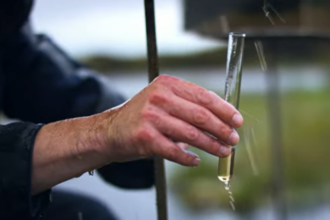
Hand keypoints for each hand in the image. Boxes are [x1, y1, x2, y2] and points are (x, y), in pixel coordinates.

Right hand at [95, 75, 242, 166]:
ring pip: (191, 134)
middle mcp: (159, 98)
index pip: (204, 96)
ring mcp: (151, 117)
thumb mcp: (163, 101)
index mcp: (167, 84)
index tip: (237, 120)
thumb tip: (221, 118)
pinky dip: (188, 158)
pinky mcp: (145, 138)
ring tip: (223, 151)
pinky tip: (196, 160)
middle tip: (233, 139)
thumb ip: (188, 105)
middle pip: (201, 115)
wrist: (110, 130)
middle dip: (222, 129)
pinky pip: (174, 151)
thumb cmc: (142, 116)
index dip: (224, 110)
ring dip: (211, 145)